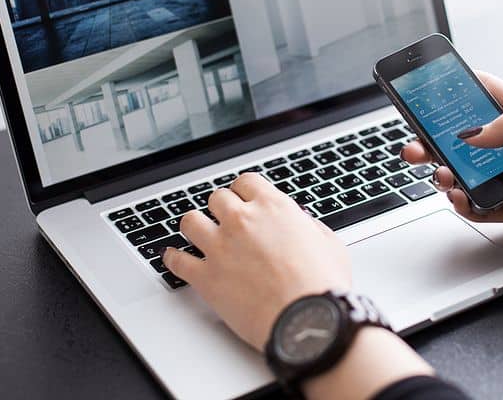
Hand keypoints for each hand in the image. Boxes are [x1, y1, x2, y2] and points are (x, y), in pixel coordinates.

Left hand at [163, 174, 434, 398]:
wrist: (306, 320)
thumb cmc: (321, 286)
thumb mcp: (329, 244)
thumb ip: (309, 227)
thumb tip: (301, 224)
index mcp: (273, 207)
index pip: (245, 182)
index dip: (244, 192)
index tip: (243, 200)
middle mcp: (242, 221)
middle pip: (217, 198)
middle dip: (222, 209)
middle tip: (226, 221)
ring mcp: (220, 247)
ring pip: (190, 221)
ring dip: (195, 226)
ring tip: (198, 233)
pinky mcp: (205, 277)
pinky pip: (176, 260)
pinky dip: (173, 258)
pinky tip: (174, 258)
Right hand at [403, 72, 502, 246]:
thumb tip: (472, 134)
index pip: (480, 95)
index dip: (452, 92)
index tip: (425, 92)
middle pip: (460, 140)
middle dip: (433, 141)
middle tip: (416, 146)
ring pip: (463, 173)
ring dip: (445, 174)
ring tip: (443, 176)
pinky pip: (478, 205)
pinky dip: (464, 203)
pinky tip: (462, 198)